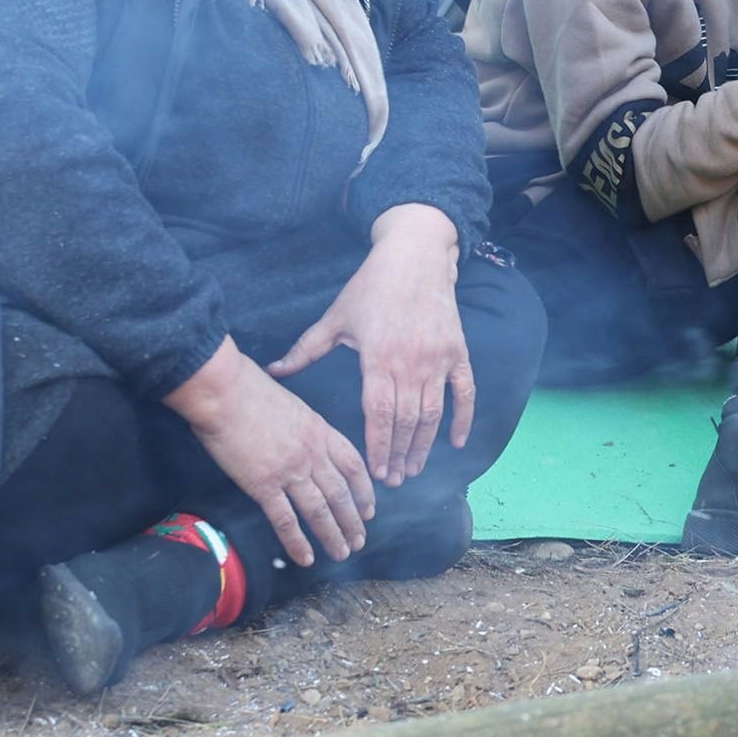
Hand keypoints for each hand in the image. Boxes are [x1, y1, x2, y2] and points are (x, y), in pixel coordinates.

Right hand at [164, 338, 373, 566]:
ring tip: (342, 553)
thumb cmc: (249, 389)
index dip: (364, 490)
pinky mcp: (263, 485)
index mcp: (320, 431)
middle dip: (353, 520)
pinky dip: (298, 542)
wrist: (224, 390)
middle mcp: (312, 454)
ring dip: (333, 535)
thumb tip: (301, 443)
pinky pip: (286, 520)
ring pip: (320, 511)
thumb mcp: (292, 404)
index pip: (353, 466)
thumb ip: (302, 428)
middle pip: (341, 493)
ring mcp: (290, 471)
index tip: (369, 508)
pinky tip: (306, 557)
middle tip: (359, 540)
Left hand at [270, 205, 471, 487]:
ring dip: (425, 445)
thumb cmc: (371, 286)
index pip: (379, 415)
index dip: (378, 447)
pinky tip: (456, 442)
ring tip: (415, 469)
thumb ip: (305, 350)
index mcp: (378, 358)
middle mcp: (411, 363)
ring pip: (433, 414)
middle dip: (399, 456)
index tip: (375, 473)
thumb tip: (273, 372)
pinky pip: (464, 393)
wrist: (415, 255)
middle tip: (393, 481)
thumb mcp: (335, 318)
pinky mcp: (458, 353)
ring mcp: (438, 359)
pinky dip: (462, 419)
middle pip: (406, 422)